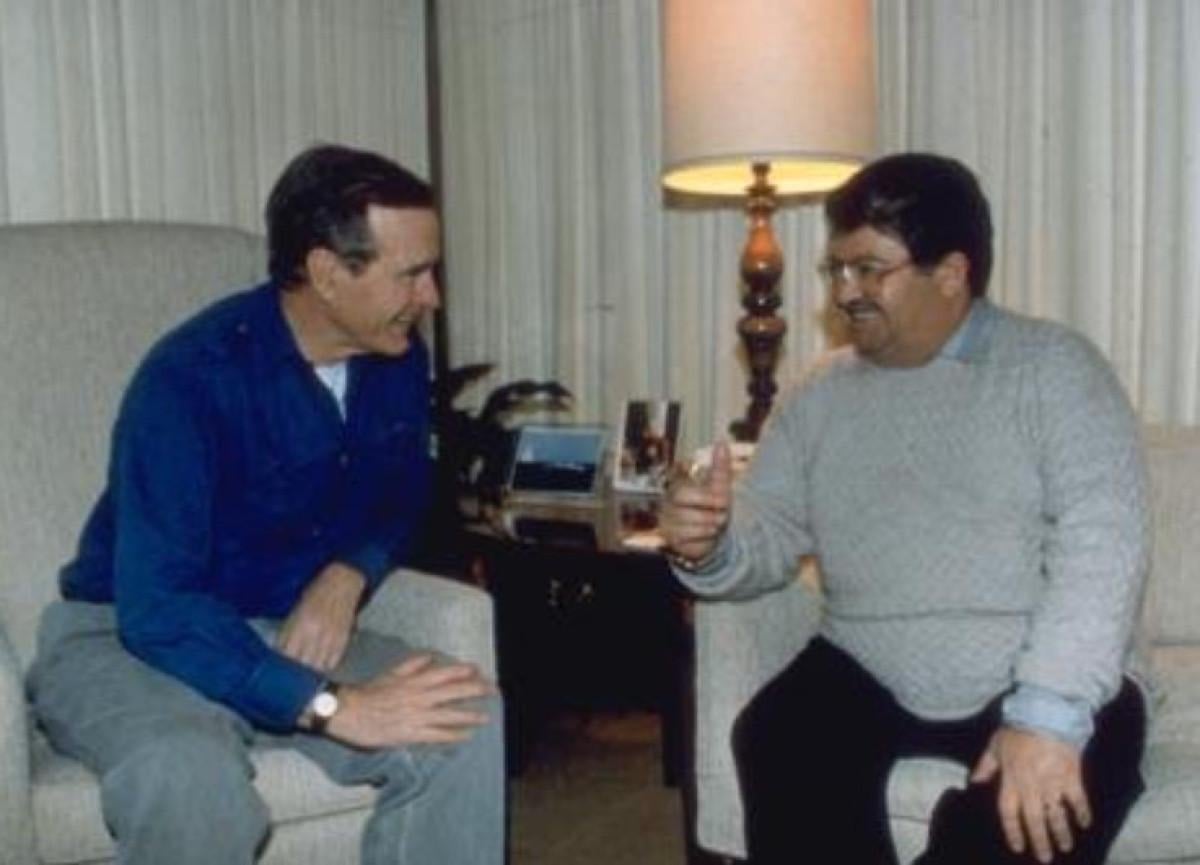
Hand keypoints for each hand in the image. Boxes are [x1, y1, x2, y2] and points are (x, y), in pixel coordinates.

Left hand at [277, 562, 365, 671]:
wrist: (343, 582)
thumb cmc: (316, 592)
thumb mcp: (297, 609)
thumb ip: (289, 631)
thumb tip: (281, 652)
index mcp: (299, 624)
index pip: (287, 655)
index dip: (282, 665)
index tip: (278, 670)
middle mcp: (315, 633)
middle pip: (302, 665)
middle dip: (295, 671)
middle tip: (291, 675)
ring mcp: (331, 638)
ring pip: (318, 667)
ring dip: (311, 671)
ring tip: (306, 672)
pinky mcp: (343, 639)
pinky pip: (333, 661)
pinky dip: (326, 666)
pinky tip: (321, 665)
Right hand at [326, 654, 495, 747]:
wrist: (348, 711)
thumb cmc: (369, 692)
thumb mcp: (391, 673)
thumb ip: (412, 665)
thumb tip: (430, 657)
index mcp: (415, 680)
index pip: (446, 673)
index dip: (465, 672)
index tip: (479, 671)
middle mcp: (420, 696)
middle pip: (454, 692)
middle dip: (476, 691)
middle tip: (493, 691)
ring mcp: (417, 716)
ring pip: (450, 715)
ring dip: (470, 715)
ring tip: (486, 717)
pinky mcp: (411, 733)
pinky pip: (437, 735)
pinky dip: (453, 736)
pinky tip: (466, 737)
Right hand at [659, 440, 733, 564]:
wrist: (714, 533)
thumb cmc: (714, 506)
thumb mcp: (720, 486)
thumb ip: (720, 466)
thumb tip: (721, 442)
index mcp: (677, 489)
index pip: (683, 492)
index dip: (706, 498)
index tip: (725, 501)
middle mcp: (668, 506)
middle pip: (683, 511)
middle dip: (708, 513)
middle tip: (723, 516)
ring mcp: (667, 524)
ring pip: (688, 526)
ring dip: (709, 526)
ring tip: (717, 525)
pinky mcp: (671, 541)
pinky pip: (687, 541)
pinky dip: (703, 539)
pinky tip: (708, 535)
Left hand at [971, 726, 1091, 862]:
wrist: (1045, 713)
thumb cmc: (1017, 729)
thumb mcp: (995, 745)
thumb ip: (986, 766)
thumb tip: (975, 782)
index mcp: (1011, 779)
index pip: (1009, 812)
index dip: (1013, 831)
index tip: (1018, 846)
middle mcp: (1031, 786)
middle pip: (1034, 820)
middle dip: (1040, 841)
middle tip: (1045, 858)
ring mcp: (1053, 782)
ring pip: (1057, 815)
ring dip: (1061, 833)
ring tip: (1065, 847)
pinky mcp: (1072, 776)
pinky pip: (1078, 800)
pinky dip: (1082, 813)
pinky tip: (1085, 825)